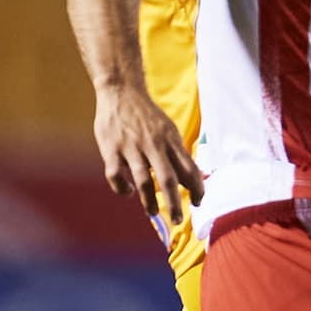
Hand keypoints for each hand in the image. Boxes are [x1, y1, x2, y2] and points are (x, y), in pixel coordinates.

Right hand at [93, 83, 205, 227]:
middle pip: (168, 179)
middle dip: (175, 203)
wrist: (121, 90)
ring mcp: (131, 146)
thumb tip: (192, 180)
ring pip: (143, 181)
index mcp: (170, 140)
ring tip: (152, 212)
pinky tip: (127, 192)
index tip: (199, 202)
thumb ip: (177, 153)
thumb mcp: (167, 130)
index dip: (197, 188)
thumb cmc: (146, 116)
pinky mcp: (111, 148)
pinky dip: (122, 188)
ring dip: (149, 201)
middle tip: (177, 220)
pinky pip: (116, 175)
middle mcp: (153, 144)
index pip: (189, 168)